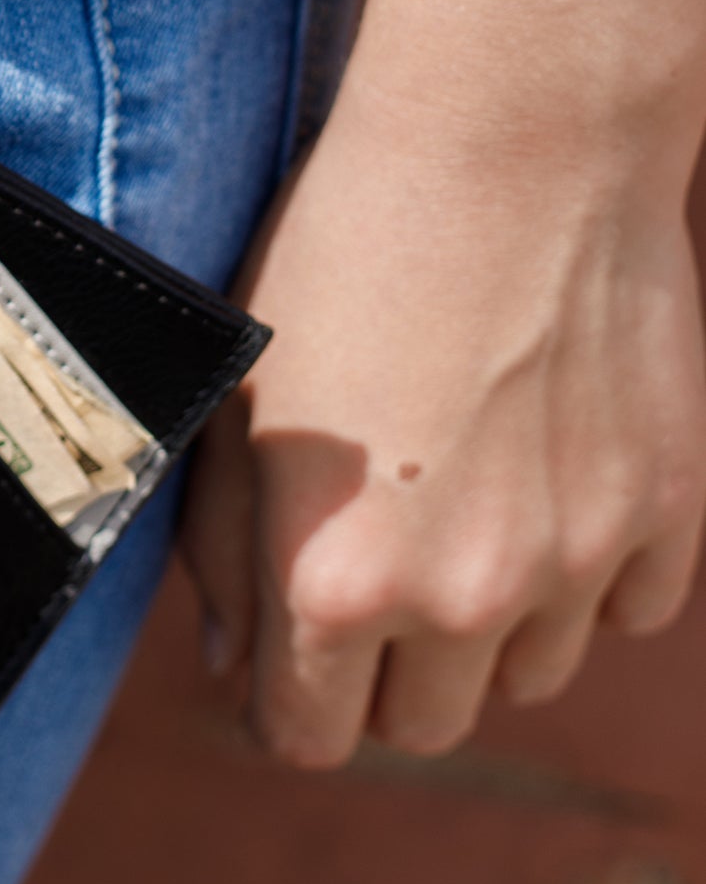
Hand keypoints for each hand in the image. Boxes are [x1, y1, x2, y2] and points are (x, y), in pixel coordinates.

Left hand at [182, 76, 705, 766]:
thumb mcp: (240, 391)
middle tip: (360, 572)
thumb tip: (234, 660)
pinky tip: (537, 477)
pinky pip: (621, 610)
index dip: (282, 702)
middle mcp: (464, 597)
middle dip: (377, 672)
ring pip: (524, 675)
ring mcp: (578, 561)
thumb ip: (223, 539)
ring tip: (447, 505)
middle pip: (419, 725)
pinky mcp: (667, 514)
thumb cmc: (340, 251)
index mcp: (335, 576)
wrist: (505, 147)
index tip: (280, 660)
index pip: (306, 736)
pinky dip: (580, 573)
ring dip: (481, 628)